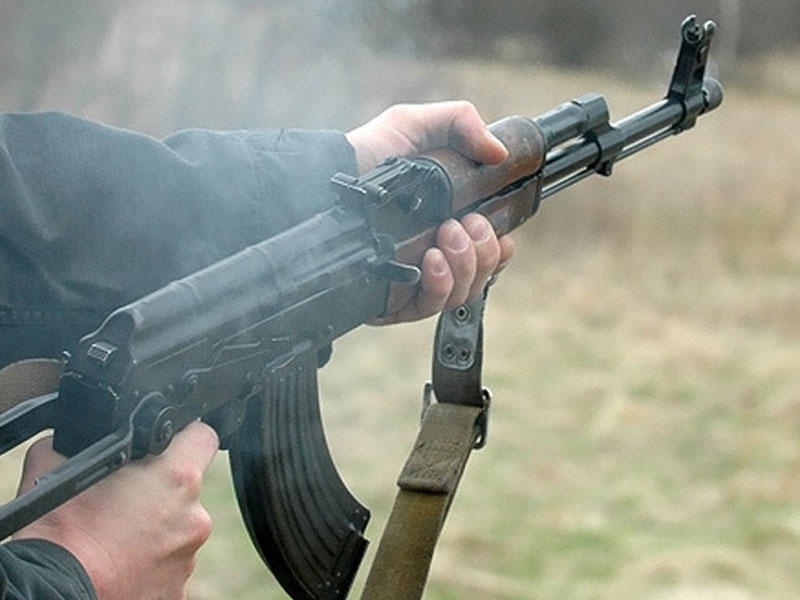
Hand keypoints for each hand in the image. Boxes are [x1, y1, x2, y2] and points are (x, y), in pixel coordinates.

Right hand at [14, 422, 218, 599]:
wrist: (50, 595)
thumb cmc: (57, 537)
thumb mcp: (57, 466)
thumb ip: (83, 445)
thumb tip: (77, 438)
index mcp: (177, 478)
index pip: (203, 437)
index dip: (185, 436)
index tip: (170, 442)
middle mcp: (193, 517)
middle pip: (187, 490)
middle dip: (161, 491)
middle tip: (125, 500)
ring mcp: (188, 558)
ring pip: (177, 531)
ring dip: (156, 530)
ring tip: (118, 538)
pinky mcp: (176, 591)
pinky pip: (167, 566)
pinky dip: (149, 564)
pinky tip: (122, 563)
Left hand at [346, 101, 514, 323]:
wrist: (324, 180)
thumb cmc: (366, 156)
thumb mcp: (414, 125)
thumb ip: (460, 123)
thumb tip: (498, 152)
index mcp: (447, 226)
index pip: (488, 253)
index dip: (500, 250)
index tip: (502, 234)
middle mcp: (434, 256)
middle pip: (481, 276)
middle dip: (483, 251)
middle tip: (464, 224)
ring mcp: (414, 281)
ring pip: (462, 294)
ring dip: (466, 265)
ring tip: (446, 235)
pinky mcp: (392, 299)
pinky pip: (428, 307)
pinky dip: (440, 285)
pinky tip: (431, 259)